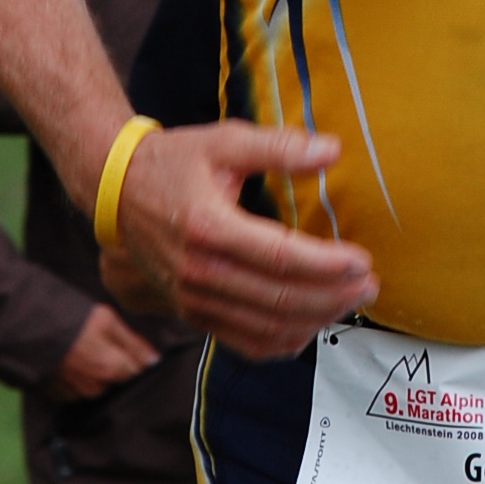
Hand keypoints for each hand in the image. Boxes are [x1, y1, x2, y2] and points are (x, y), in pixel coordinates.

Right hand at [43, 302, 159, 400]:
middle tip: (98, 342)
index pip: (135, 372)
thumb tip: (155, 360)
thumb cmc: (71, 319)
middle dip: (113, 364)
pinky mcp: (57, 395)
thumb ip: (133, 343)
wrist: (26, 327)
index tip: (123, 343)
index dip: (133, 356)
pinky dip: (76, 377)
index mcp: (110, 370)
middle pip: (116, 380)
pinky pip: (76, 390)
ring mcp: (74, 394)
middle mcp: (94, 388)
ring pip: (96, 386)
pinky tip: (69, 360)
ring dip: (94, 372)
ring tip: (81, 350)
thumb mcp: (107, 320)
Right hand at [110, 121, 375, 360]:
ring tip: (350, 302)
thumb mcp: (224, 141)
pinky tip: (312, 325)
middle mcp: (199, 272)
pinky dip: (283, 342)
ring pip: (266, 328)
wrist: (115, 191)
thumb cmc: (174, 162)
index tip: (363, 260)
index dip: (326, 264)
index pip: (279, 257)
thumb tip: (332, 150)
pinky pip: (244, 342)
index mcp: (208, 227)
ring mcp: (194, 299)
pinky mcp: (192, 314)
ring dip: (315, 321)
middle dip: (332, 296)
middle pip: (279, 299)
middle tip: (369, 285)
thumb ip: (279, 147)